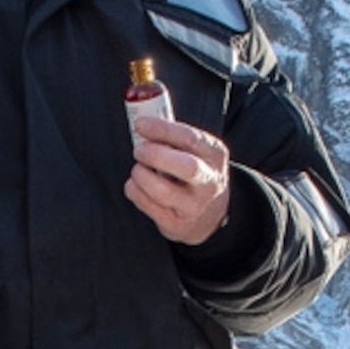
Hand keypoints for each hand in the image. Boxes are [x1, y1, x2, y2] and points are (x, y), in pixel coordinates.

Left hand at [127, 117, 232, 244]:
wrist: (211, 215)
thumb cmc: (196, 175)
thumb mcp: (198, 152)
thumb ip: (176, 139)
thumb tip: (143, 125)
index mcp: (215, 156)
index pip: (190, 138)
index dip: (162, 129)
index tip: (141, 124)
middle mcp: (208, 183)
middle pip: (185, 166)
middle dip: (155, 155)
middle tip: (139, 151)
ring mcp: (193, 206)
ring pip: (162, 190)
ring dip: (141, 175)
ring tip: (138, 170)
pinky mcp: (175, 224)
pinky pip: (147, 205)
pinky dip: (134, 191)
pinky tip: (136, 185)